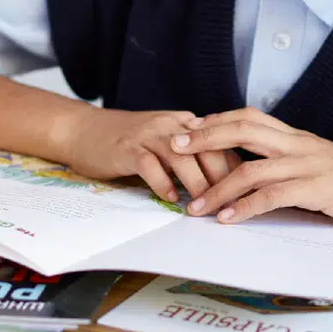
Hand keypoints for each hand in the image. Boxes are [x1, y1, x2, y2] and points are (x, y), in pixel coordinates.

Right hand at [59, 106, 240, 202]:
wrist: (83, 129)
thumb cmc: (128, 142)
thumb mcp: (165, 143)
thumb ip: (191, 157)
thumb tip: (224, 182)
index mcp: (185, 124)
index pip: (221, 144)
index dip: (236, 169)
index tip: (249, 193)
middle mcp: (170, 125)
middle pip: (208, 149)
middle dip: (223, 179)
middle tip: (234, 205)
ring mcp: (148, 135)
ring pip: (182, 158)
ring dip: (197, 184)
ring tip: (206, 207)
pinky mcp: (127, 148)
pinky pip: (149, 165)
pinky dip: (162, 182)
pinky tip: (171, 198)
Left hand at [169, 108, 332, 231]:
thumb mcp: (322, 167)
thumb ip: (292, 167)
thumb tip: (260, 177)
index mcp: (298, 138)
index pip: (249, 117)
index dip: (217, 120)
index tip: (189, 128)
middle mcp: (299, 145)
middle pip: (242, 128)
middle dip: (204, 137)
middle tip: (174, 147)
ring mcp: (309, 165)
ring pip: (251, 167)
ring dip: (217, 188)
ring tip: (194, 207)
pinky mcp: (319, 189)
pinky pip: (274, 195)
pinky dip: (247, 207)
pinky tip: (229, 219)